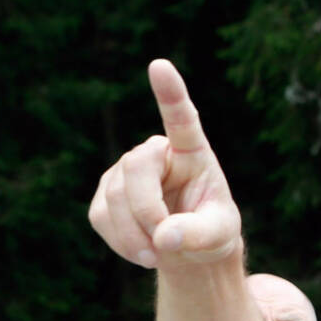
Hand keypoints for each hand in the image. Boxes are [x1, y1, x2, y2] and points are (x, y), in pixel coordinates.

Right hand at [88, 59, 241, 267]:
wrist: (189, 249)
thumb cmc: (212, 231)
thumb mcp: (219, 236)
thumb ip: (198, 234)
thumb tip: (164, 237)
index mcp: (191, 152)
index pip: (181, 119)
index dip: (170, 94)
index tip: (160, 66)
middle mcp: (155, 153)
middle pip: (134, 170)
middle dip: (146, 212)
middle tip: (163, 245)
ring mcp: (124, 171)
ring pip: (115, 198)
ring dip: (135, 236)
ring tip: (158, 255)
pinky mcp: (104, 195)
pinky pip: (101, 218)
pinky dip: (121, 243)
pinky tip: (142, 251)